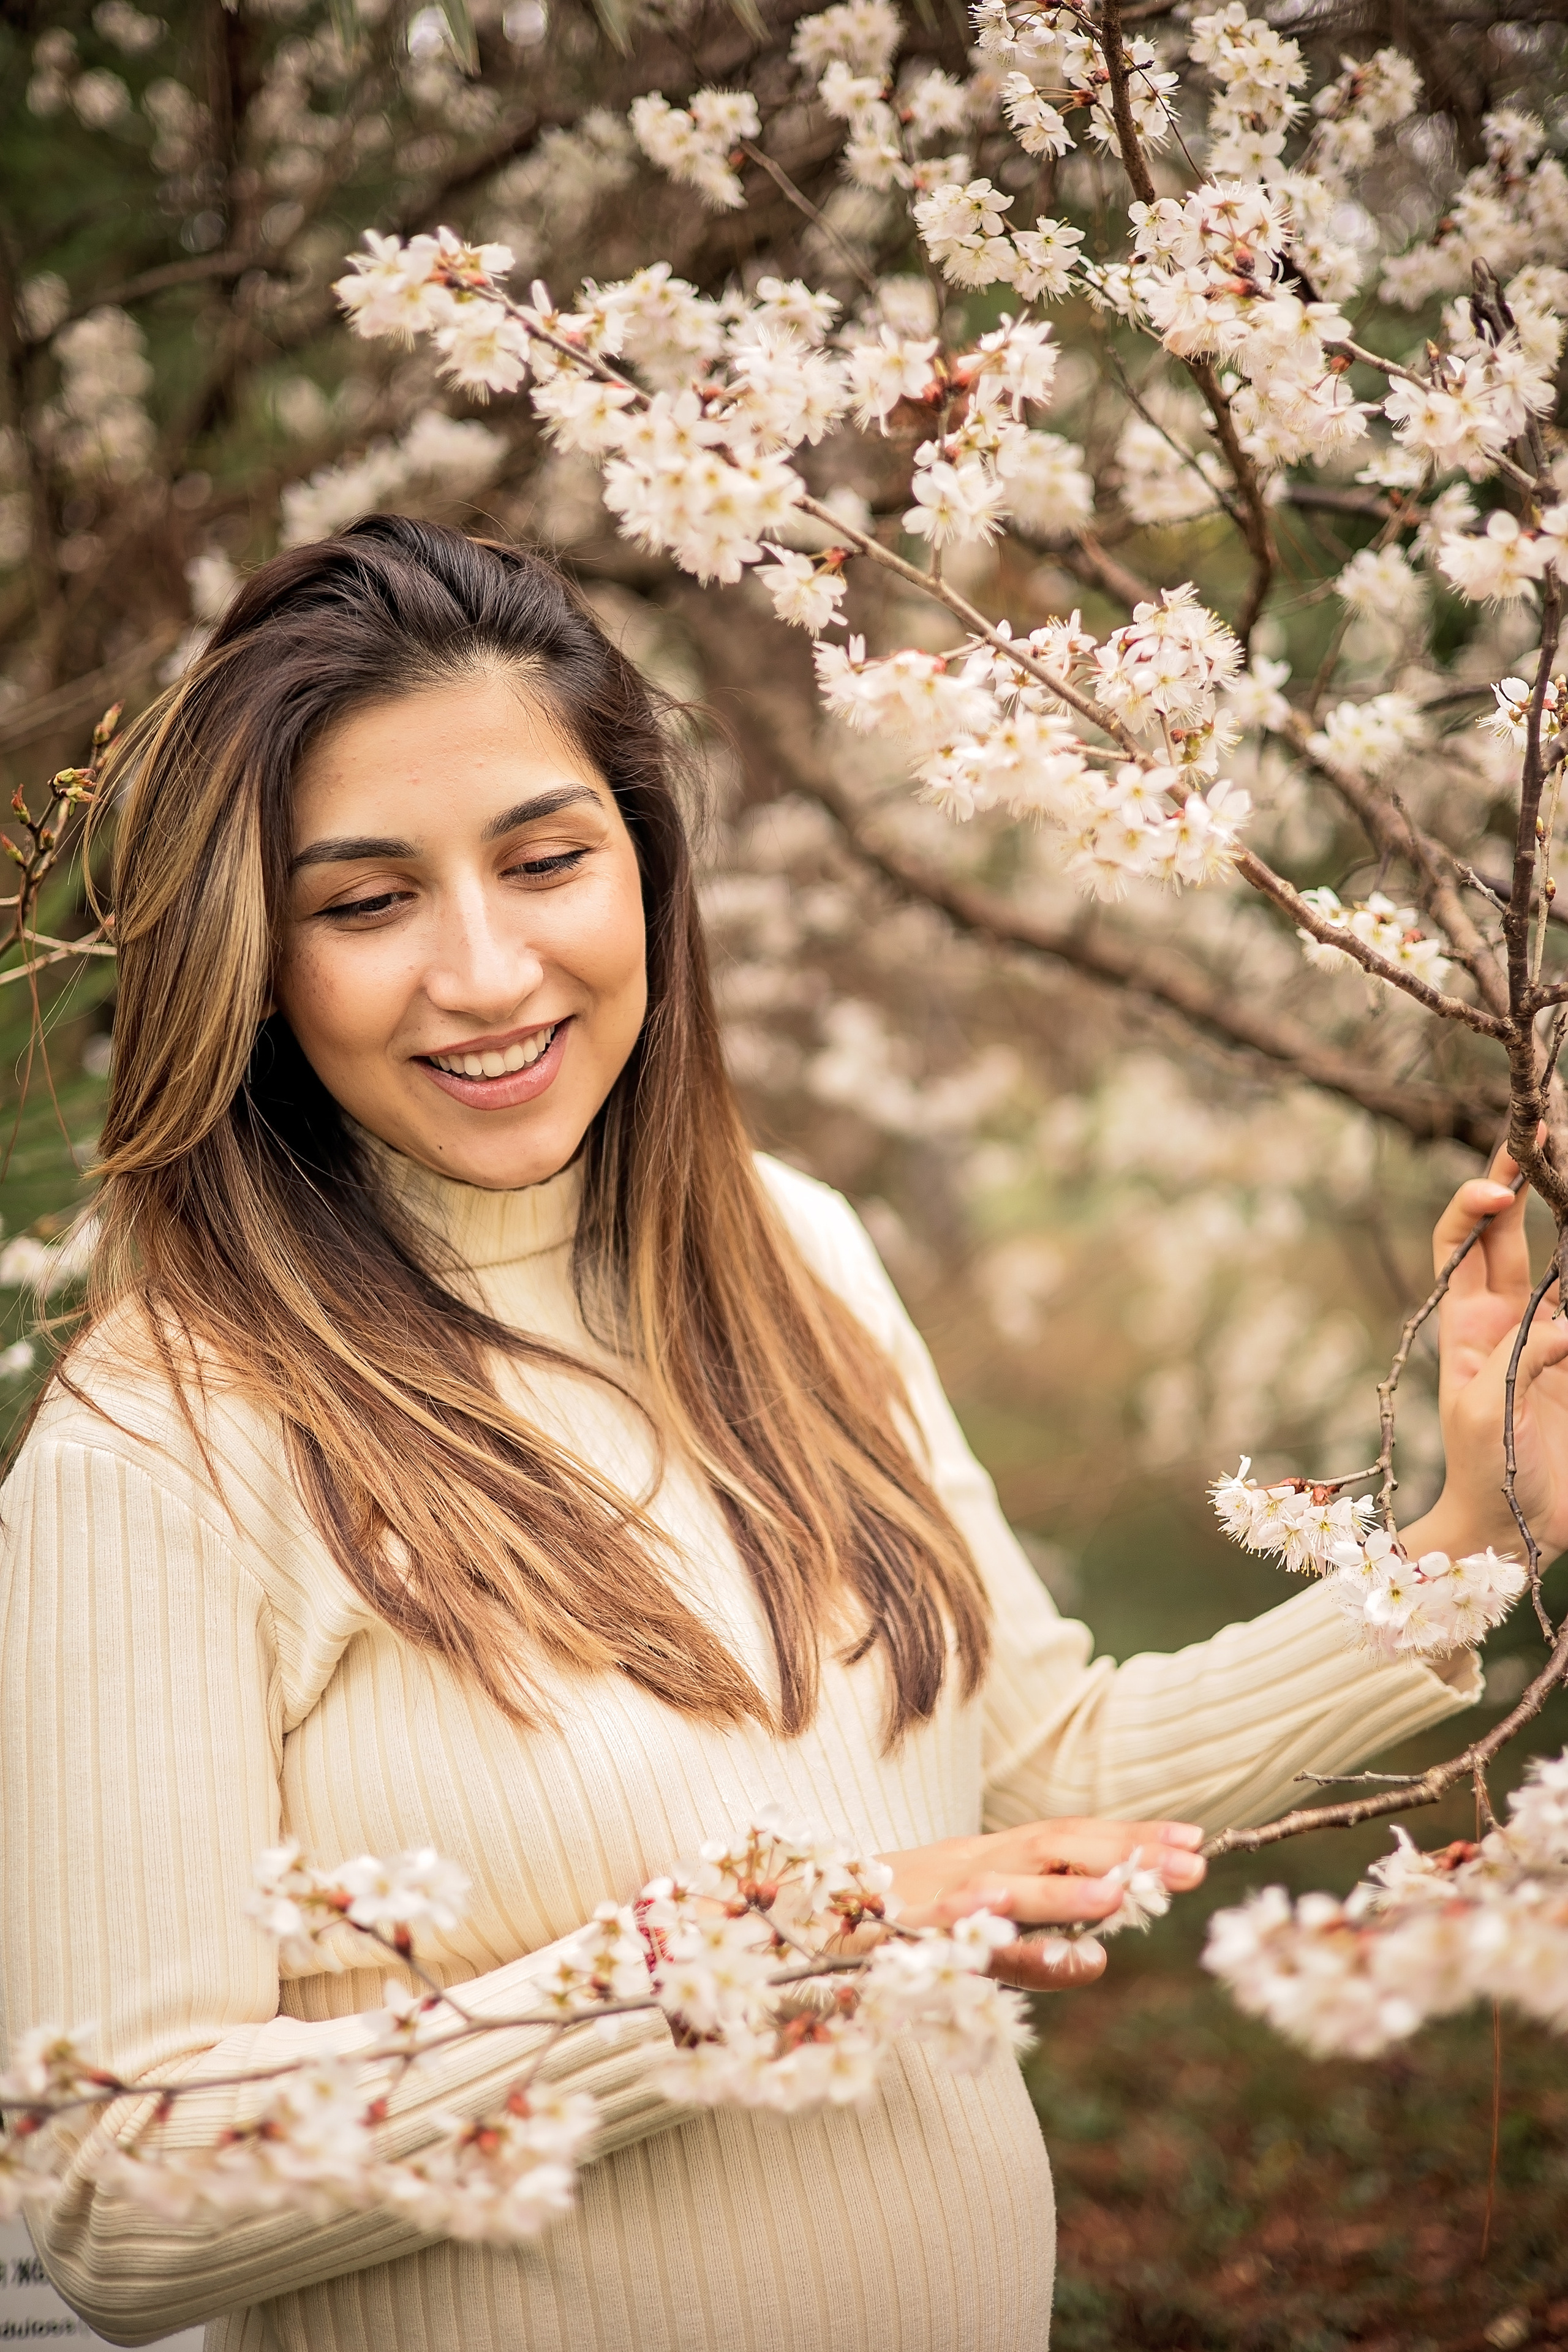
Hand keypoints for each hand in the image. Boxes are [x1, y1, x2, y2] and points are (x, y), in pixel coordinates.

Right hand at [876, 1817, 1205, 1990]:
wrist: (799, 1921)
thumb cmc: (894, 1931)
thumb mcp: (974, 1935)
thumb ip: (1036, 1949)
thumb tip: (1098, 1961)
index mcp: (989, 1857)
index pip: (1070, 1837)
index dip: (1131, 1834)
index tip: (1196, 1839)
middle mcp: (969, 1862)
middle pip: (1053, 1844)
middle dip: (1123, 1850)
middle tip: (1194, 1862)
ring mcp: (935, 1893)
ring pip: (1007, 1883)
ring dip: (1064, 1888)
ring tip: (1122, 1893)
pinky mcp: (902, 1931)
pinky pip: (951, 1937)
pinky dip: (989, 1939)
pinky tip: (1021, 1942)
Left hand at [1405, 1148, 1567, 1562]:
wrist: (1515, 1532)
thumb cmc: (1483, 1477)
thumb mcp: (1487, 1414)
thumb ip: (1523, 1361)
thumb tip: (1564, 1324)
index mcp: (1468, 1321)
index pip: (1461, 1239)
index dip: (1476, 1201)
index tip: (1504, 1186)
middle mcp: (1509, 1316)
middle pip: (1511, 1229)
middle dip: (1524, 1174)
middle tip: (1543, 1124)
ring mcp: (1550, 1335)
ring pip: (1556, 1258)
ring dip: (1562, 1216)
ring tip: (1565, 1166)